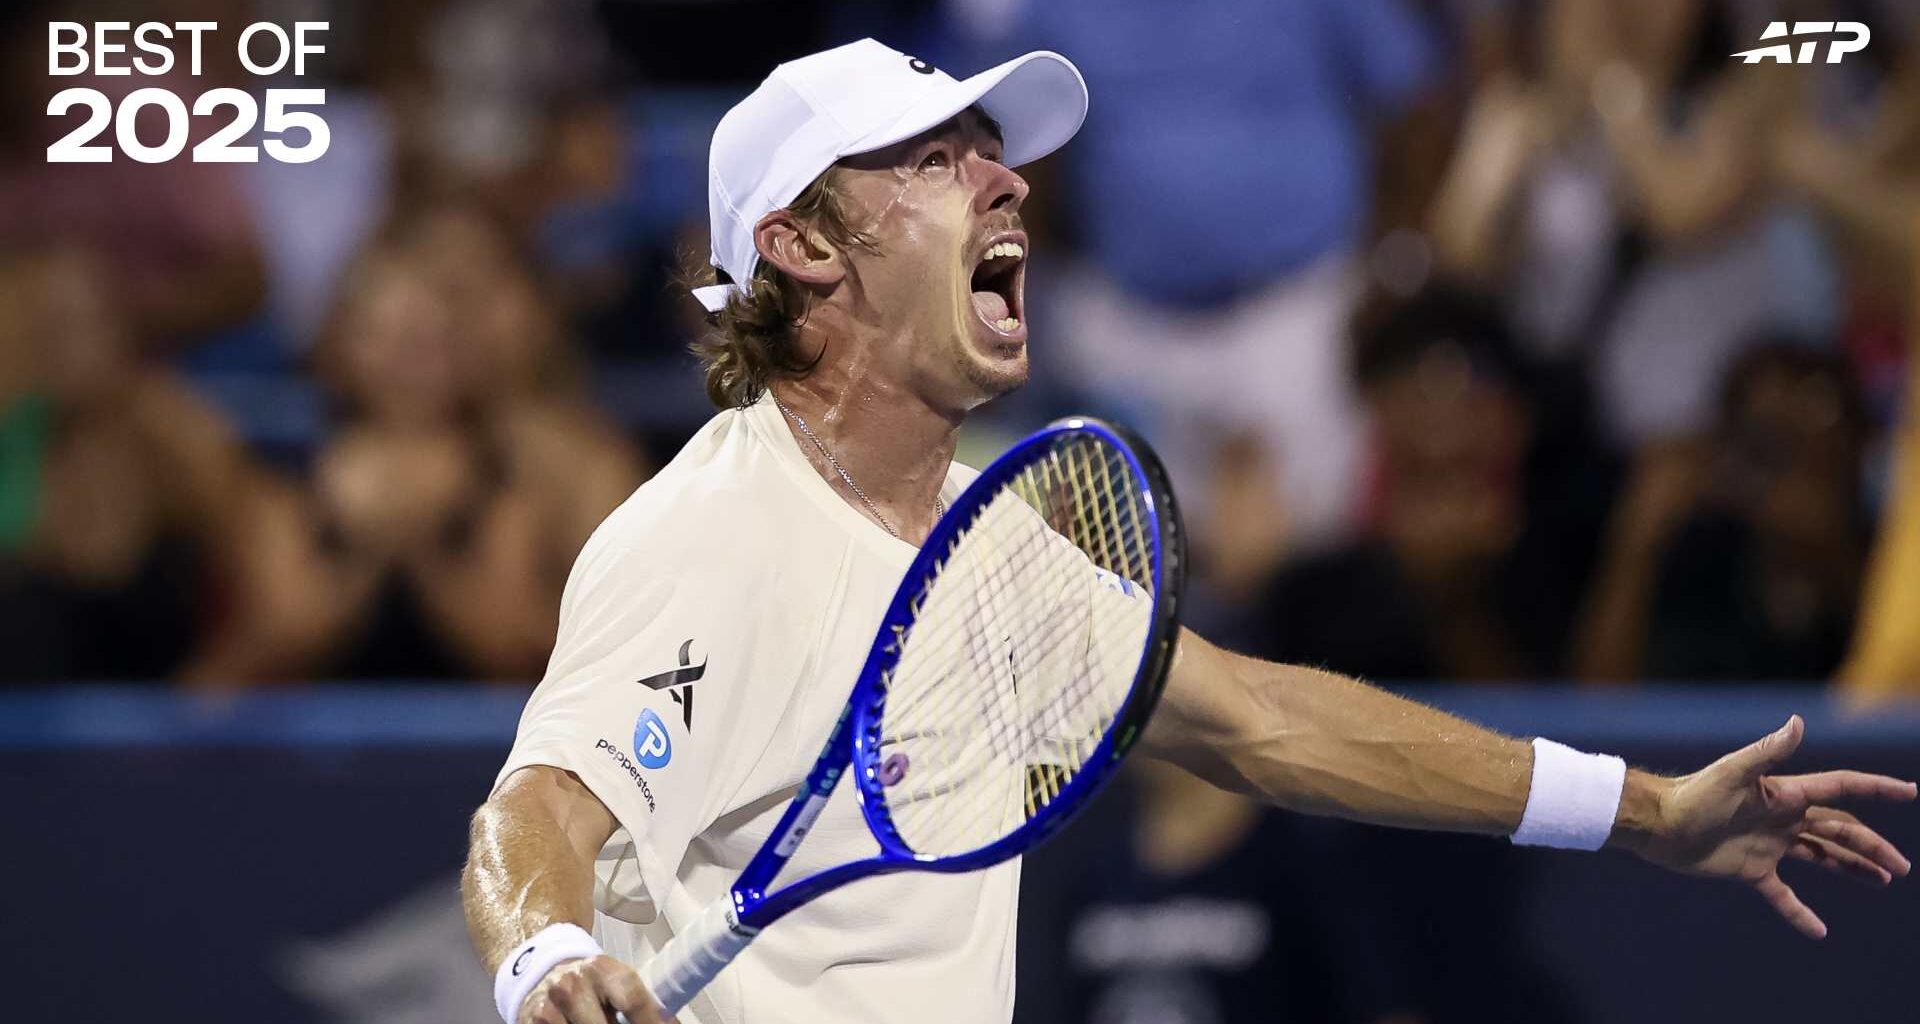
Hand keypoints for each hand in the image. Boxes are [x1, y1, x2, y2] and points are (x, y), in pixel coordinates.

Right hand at [520, 955, 670, 1023]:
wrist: (544, 971)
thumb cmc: (592, 983)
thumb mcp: (617, 982)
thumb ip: (643, 1004)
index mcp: (603, 969)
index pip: (634, 1000)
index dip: (650, 1022)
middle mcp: (574, 984)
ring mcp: (550, 1005)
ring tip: (601, 1021)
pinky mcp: (532, 1022)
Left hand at [1631, 716, 1915, 937]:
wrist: (1658, 824)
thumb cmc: (1693, 795)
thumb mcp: (1733, 773)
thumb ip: (1768, 752)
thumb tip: (1798, 722)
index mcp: (1785, 794)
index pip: (1841, 788)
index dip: (1876, 788)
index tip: (1910, 791)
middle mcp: (1783, 818)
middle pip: (1839, 830)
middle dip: (1871, 846)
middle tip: (1900, 867)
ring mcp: (1769, 845)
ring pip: (1821, 856)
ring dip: (1851, 868)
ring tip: (1882, 881)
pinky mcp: (1751, 870)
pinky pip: (1783, 895)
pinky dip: (1799, 913)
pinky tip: (1818, 931)